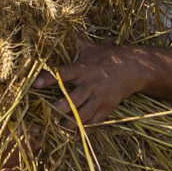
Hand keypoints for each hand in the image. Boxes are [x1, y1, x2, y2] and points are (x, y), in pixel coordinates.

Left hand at [32, 39, 148, 128]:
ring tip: (57, 127)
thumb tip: (61, 34)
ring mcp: (100, 98)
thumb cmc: (110, 56)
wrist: (135, 67)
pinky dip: (85, 131)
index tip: (36, 84)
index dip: (49, 78)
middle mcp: (91, 84)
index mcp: (84, 68)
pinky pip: (95, 123)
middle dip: (58, 109)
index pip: (63, 73)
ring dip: (68, 123)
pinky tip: (75, 135)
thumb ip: (76, 45)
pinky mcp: (108, 108)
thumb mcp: (92, 48)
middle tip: (45, 115)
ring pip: (82, 115)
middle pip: (71, 100)